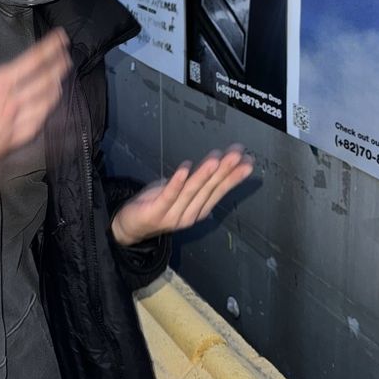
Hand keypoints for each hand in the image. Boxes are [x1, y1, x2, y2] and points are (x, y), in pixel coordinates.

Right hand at [0, 12, 70, 176]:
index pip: (33, 60)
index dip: (51, 47)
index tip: (61, 38)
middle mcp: (11, 103)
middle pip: (44, 82)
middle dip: (59, 66)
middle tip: (68, 56)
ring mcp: (12, 125)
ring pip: (44, 105)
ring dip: (55, 90)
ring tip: (61, 80)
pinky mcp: (8, 144)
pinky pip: (34, 128)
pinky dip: (45, 116)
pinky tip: (46, 112)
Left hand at [110, 146, 253, 246]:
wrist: (130, 225)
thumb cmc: (158, 204)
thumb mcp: (181, 192)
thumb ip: (199, 184)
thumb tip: (220, 169)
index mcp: (199, 209)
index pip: (220, 190)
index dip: (234, 175)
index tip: (247, 161)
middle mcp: (191, 213)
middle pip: (210, 188)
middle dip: (225, 170)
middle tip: (238, 153)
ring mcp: (174, 214)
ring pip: (193, 190)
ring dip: (205, 173)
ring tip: (217, 158)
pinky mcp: (157, 211)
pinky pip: (169, 195)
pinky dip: (177, 182)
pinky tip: (185, 167)